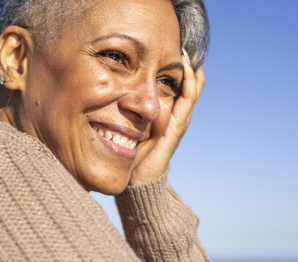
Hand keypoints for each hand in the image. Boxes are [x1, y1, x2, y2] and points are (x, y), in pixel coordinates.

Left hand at [128, 51, 204, 185]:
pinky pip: (187, 100)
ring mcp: (178, 121)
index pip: (174, 87)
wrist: (138, 180)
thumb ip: (124, 114)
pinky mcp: (177, 127)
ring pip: (191, 90)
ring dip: (191, 71)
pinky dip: (190, 83)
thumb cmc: (131, 156)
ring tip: (188, 52)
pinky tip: (190, 69)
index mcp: (165, 116)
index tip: (170, 51)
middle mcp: (175, 116)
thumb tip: (107, 98)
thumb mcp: (127, 128)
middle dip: (186, 66)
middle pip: (186, 85)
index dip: (174, 70)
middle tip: (183, 45)